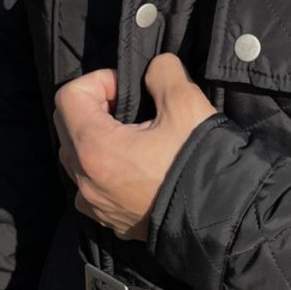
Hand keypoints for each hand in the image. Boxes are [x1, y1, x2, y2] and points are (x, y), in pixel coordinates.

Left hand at [53, 53, 216, 239]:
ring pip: (77, 158)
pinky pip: (92, 186)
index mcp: (95, 147)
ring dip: (98, 139)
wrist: (223, 218)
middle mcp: (85, 179)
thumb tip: (155, 69)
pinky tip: (138, 168)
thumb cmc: (199, 161)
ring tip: (137, 139)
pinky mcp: (110, 221)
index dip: (99, 81)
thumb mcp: (187, 103)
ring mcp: (95, 204)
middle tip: (134, 108)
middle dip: (96, 107)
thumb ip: (163, 72)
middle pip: (67, 126)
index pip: (69, 96)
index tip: (129, 88)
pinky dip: (105, 170)